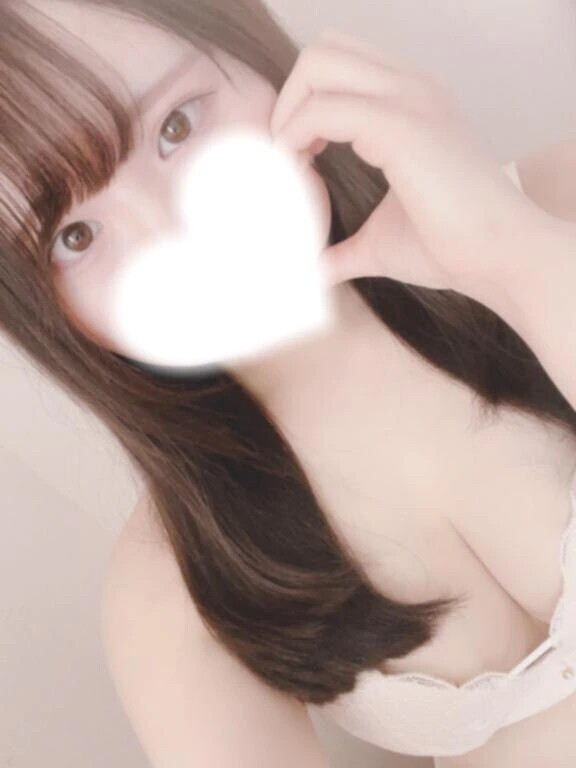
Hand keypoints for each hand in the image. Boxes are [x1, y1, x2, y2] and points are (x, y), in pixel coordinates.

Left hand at [270, 26, 568, 300]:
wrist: (501, 258)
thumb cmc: (451, 249)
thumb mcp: (382, 241)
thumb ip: (345, 249)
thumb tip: (314, 270)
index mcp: (414, 103)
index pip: (343, 66)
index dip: (307, 105)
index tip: (301, 157)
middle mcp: (412, 88)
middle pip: (324, 52)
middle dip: (291, 99)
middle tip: (289, 154)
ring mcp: (408, 100)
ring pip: (319, 63)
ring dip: (289, 112)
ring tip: (291, 164)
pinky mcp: (400, 126)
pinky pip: (322, 109)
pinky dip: (295, 137)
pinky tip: (299, 174)